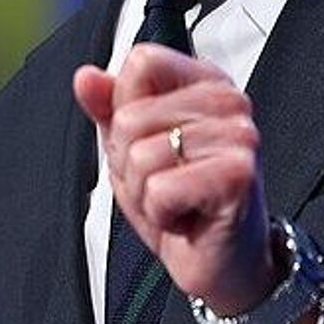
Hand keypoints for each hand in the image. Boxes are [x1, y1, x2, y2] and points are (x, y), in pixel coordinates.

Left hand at [73, 44, 278, 316]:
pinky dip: (162, 214)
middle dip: (132, 163)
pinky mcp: (238, 174)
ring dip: (146, 192)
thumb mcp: (131, 149)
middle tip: (167, 182)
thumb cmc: (183, 203)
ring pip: (141, 155)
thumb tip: (86, 78)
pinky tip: (188, 216)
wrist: (223, 262)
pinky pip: (160, 189)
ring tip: (178, 201)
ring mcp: (238, 135)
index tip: (151, 140)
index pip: (142, 62)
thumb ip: (108, 108)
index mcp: (204, 81)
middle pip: (131, 116)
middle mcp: (227, 101)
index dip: (126, 109)